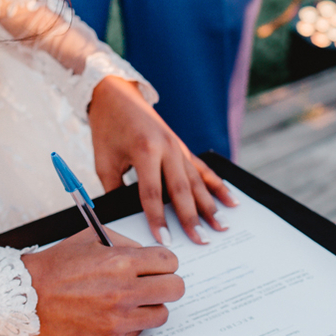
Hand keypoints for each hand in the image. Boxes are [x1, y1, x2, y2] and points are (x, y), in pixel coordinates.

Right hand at [22, 229, 183, 335]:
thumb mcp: (92, 238)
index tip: (157, 265)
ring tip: (133, 300)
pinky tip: (114, 314)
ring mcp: (118, 320)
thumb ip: (125, 243)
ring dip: (152, 305)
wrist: (27, 295)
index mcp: (121, 262)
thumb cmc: (57, 265)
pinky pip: (138, 332)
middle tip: (154, 282)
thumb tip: (148, 254)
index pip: (169, 261)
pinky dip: (131, 324)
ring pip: (161, 314)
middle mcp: (124, 292)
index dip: (164, 261)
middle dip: (167, 282)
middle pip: (175, 289)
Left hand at [87, 75, 237, 245]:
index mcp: (145, 150)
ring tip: (222, 227)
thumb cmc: (107, 128)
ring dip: (210, 205)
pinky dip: (217, 185)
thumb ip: (115, 190)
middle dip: (192, 218)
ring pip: (197, 181)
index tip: (165, 240)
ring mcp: (178, 146)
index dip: (158, 219)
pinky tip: (231, 200)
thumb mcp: (104, 161)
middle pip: (181, 190)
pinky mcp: (183, 146)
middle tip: (202, 241)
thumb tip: (127, 218)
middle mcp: (167, 148)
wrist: (115, 94)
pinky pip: (203, 169)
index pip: (151, 193)